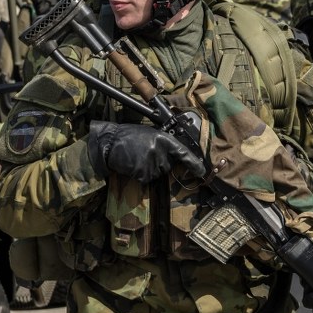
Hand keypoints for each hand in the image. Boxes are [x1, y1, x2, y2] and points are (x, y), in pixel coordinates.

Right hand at [87, 122, 205, 182]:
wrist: (110, 142)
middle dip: (161, 162)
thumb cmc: (129, 136)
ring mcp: (152, 164)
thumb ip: (164, 143)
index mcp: (163, 139)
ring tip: (137, 157)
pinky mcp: (144, 174)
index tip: (202, 171)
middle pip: (169, 165)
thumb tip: (175, 154)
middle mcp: (160, 152)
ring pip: (158, 172)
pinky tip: (134, 164)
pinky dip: (142, 174)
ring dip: (150, 168)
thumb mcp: (150, 134)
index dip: (194, 163)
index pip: (183, 153)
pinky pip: (148, 178)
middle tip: (146, 153)